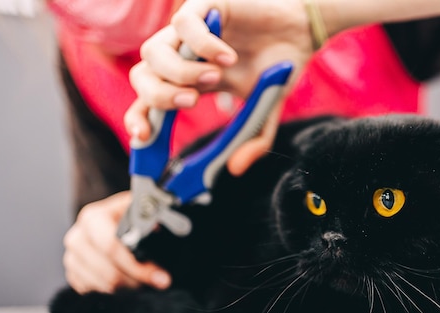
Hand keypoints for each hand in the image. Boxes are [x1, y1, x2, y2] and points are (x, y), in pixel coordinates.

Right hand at [63, 192, 171, 293]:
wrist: (108, 221)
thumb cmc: (127, 216)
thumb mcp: (138, 208)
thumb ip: (149, 217)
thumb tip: (158, 227)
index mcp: (92, 219)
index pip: (112, 248)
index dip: (138, 266)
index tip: (161, 277)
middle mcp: (77, 239)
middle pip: (109, 273)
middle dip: (138, 281)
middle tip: (160, 282)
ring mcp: (72, 259)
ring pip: (104, 287)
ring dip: (129, 289)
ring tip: (147, 281)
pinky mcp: (73, 275)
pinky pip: (95, 293)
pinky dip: (116, 293)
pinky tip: (130, 284)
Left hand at [124, 0, 314, 175]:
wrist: (300, 34)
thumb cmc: (276, 69)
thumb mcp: (264, 113)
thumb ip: (251, 140)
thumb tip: (235, 169)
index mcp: (190, 84)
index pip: (148, 102)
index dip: (139, 119)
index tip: (144, 137)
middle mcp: (182, 58)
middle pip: (141, 77)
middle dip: (158, 95)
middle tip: (191, 102)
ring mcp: (189, 33)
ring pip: (153, 51)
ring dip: (180, 71)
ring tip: (215, 77)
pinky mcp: (204, 7)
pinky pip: (183, 24)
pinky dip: (203, 44)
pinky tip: (227, 56)